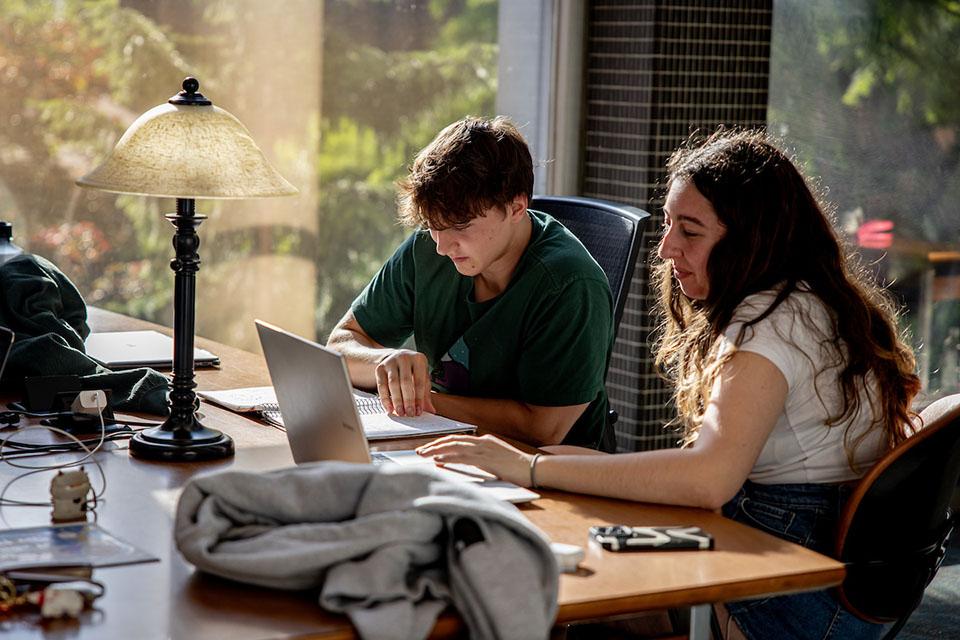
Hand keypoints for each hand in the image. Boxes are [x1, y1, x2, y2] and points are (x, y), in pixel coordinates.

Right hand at [375, 349, 434, 415]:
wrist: (396, 357)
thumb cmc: (413, 371)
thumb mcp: (422, 378)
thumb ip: (426, 394)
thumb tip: (431, 411)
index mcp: (419, 359)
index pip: (420, 381)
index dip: (419, 398)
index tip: (418, 411)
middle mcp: (404, 358)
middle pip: (406, 382)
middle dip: (408, 400)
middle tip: (409, 414)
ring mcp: (391, 362)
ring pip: (393, 383)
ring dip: (397, 400)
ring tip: (400, 412)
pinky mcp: (380, 368)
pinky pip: (381, 385)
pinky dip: (385, 398)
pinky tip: (390, 408)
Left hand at [416, 434, 533, 486]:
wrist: (534, 468)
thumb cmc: (517, 467)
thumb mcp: (496, 458)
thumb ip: (480, 458)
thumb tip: (460, 461)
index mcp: (484, 440)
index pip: (457, 439)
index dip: (441, 443)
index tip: (429, 449)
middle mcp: (482, 442)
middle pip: (452, 440)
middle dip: (434, 445)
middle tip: (419, 452)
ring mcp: (484, 449)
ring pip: (454, 447)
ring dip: (436, 451)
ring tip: (424, 455)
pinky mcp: (486, 460)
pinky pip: (463, 457)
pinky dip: (449, 458)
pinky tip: (439, 462)